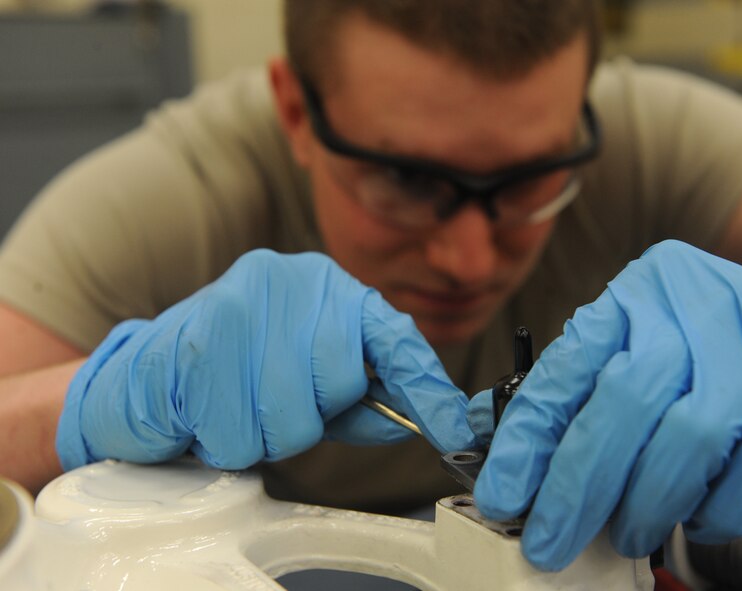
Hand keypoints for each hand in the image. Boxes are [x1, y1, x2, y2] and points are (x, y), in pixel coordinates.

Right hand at [57, 250, 475, 470]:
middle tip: (274, 404)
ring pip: (291, 414)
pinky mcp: (202, 334)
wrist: (149, 371)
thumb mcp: (308, 382)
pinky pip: (240, 430)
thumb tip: (413, 419)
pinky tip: (208, 410)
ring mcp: (245, 300)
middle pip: (339, 381)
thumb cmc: (238, 375)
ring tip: (239, 408)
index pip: (392, 334)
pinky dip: (226, 441)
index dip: (426, 385)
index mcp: (328, 286)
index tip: (454, 427)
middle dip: (310, 416)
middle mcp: (291, 279)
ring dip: (265, 435)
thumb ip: (361, 400)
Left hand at [472, 240, 741, 569]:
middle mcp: (693, 312)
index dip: (526, 438)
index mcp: (639, 295)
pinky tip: (692, 518)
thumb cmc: (716, 348)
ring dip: (642, 506)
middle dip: (575, 488)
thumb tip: (506, 442)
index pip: (567, 366)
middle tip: (550, 539)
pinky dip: (710, 513)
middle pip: (622, 403)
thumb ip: (580, 386)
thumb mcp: (642, 340)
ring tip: (626, 533)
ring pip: (682, 441)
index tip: (502, 494)